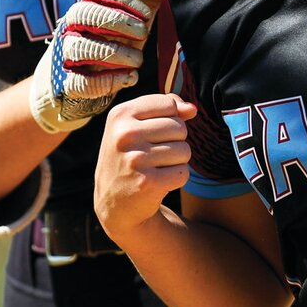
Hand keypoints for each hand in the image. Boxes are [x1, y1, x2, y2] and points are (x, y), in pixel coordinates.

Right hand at [30, 0, 167, 133]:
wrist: (85, 82)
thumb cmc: (113, 43)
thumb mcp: (132, 19)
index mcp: (88, 5)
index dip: (123, 0)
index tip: (146, 15)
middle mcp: (72, 26)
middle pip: (84, 13)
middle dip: (117, 21)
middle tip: (144, 34)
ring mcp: (67, 54)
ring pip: (80, 46)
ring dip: (113, 53)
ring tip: (138, 60)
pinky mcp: (68, 83)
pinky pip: (81, 81)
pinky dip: (107, 80)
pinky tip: (129, 78)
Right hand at [94, 93, 195, 244]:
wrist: (114, 203)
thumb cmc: (130, 156)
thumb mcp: (136, 126)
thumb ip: (165, 109)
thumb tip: (192, 109)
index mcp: (120, 115)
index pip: (168, 104)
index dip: (170, 118)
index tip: (154, 132)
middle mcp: (124, 135)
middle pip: (179, 127)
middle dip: (175, 141)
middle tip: (155, 154)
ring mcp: (135, 159)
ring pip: (184, 150)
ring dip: (177, 161)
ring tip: (156, 168)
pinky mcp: (147, 183)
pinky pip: (183, 173)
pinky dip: (177, 178)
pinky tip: (159, 181)